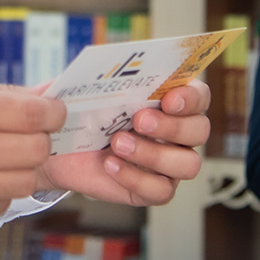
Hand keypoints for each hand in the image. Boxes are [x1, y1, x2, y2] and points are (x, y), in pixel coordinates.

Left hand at [34, 81, 211, 206]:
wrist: (59, 148)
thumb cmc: (82, 112)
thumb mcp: (88, 88)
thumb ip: (101, 76)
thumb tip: (104, 68)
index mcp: (169, 101)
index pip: (199, 96)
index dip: (191, 98)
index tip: (168, 99)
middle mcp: (177, 133)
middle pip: (199, 130)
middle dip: (173, 126)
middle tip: (139, 120)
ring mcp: (168, 163)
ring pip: (188, 164)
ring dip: (155, 154)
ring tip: (118, 143)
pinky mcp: (152, 189)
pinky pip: (162, 191)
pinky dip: (136, 178)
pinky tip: (110, 165)